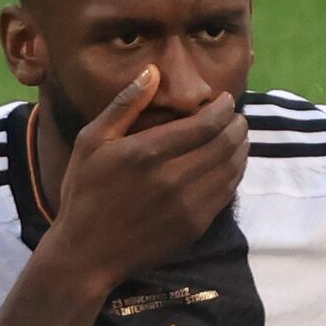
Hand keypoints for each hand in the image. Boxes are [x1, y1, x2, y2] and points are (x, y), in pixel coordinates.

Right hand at [43, 70, 249, 289]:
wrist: (87, 254)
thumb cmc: (84, 193)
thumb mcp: (92, 141)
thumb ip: (124, 105)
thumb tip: (153, 71)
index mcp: (147, 152)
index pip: (205, 123)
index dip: (223, 108)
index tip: (225, 100)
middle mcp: (173, 178)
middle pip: (224, 144)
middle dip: (237, 125)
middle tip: (237, 116)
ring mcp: (187, 206)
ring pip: (231, 169)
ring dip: (241, 148)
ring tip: (239, 136)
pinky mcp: (195, 227)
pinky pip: (226, 193)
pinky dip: (235, 174)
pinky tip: (231, 164)